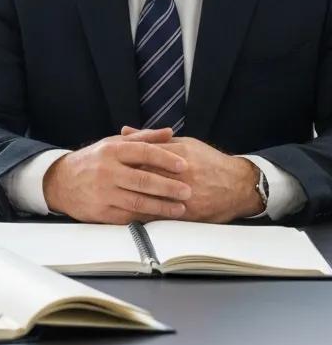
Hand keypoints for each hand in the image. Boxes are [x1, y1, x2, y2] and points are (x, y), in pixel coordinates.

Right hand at [43, 128, 190, 223]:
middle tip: (188, 190)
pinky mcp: (100, 212)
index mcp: (111, 151)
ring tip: (180, 208)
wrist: (60, 182)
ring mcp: (102, 193)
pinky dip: (146, 217)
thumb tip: (169, 132)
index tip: (184, 165)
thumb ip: (142, 138)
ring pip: (137, 202)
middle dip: (169, 186)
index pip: (143, 152)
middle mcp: (106, 171)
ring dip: (161, 206)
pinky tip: (159, 217)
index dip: (165, 158)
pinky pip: (128, 216)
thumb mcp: (112, 143)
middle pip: (143, 180)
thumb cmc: (92, 161)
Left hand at [119, 128, 262, 221]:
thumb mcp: (184, 143)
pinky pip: (163, 214)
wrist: (240, 185)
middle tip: (103, 181)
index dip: (123, 159)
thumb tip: (124, 131)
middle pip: (144, 175)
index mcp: (179, 153)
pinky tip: (129, 213)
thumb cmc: (209, 161)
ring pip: (151, 196)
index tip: (106, 162)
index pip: (143, 154)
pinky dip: (145, 214)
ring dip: (130, 198)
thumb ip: (153, 139)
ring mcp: (185, 194)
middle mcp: (182, 173)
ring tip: (111, 197)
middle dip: (123, 179)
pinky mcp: (189, 212)